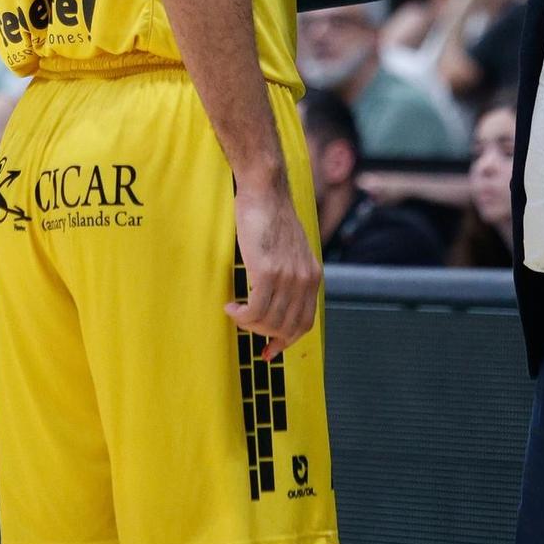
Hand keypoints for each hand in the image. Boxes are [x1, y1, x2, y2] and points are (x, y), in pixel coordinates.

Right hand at [224, 178, 320, 360]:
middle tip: (244, 323)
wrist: (265, 192)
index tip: (268, 351)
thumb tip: (277, 301)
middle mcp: (304, 280)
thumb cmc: (270, 217)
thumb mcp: (290, 251)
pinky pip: (255, 309)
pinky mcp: (268, 271)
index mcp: (312, 277)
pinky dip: (241, 315)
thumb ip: (289, 275)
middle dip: (262, 333)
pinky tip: (230, 306)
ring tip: (235, 312)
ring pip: (269, 320)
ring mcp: (288, 277)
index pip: (304, 324)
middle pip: (286, 327)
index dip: (285, 341)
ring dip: (248, 323)